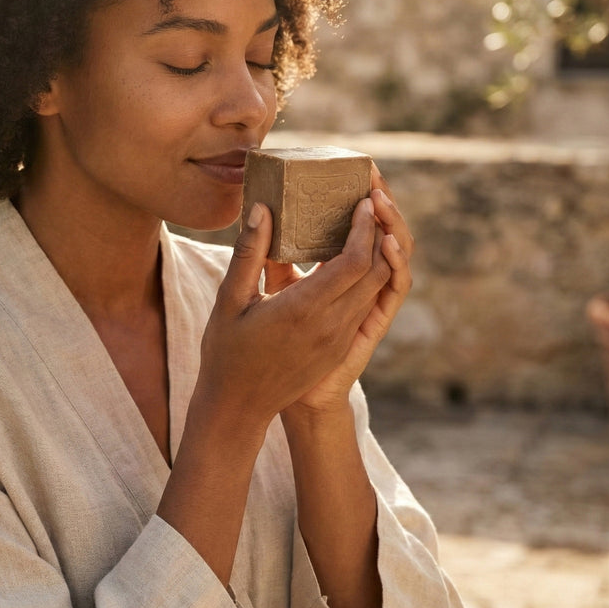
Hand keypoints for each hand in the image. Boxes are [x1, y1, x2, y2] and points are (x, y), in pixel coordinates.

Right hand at [194, 174, 394, 430]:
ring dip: (378, 255)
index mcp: (304, 310)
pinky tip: (351, 259)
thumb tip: (262, 209)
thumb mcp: (230, 299)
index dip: (365, 228)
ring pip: (375, 289)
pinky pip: (364, 305)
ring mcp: (339, 339)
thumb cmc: (227, 351)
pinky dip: (367, 277)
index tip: (363, 200)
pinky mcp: (340, 348)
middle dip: (381, 233)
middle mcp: (331, 326)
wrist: (239, 407)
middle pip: (376, 272)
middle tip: (373, 201)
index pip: (354, 262)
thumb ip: (249, 253)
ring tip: (368, 223)